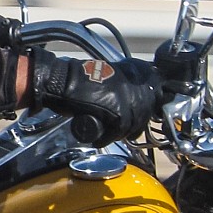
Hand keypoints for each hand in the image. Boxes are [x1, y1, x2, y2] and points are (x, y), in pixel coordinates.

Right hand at [26, 49, 161, 143]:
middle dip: (138, 124)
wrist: (62, 81)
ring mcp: (126, 96)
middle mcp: (132, 83)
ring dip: (124, 133)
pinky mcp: (117, 110)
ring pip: (136, 121)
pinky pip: (120, 129)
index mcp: (131, 72)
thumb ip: (119, 86)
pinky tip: (99, 140)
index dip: (146, 108)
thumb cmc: (77, 79)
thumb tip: (128, 102)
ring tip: (112, 136)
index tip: (140, 118)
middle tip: (128, 132)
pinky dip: (109, 138)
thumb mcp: (106, 77)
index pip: (151, 92)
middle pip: (146, 109)